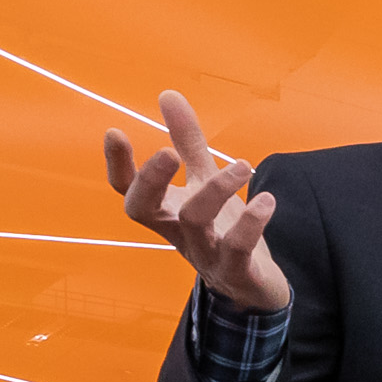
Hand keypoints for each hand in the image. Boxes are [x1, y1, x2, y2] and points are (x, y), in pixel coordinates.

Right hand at [101, 90, 286, 312]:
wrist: (255, 287)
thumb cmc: (223, 229)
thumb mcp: (204, 182)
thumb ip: (188, 143)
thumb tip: (168, 94)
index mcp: (165, 211)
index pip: (127, 190)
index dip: (118, 165)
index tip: (115, 131)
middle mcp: (177, 232)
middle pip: (144, 209)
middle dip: (151, 178)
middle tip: (168, 151)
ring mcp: (204, 253)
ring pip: (193, 221)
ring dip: (215, 189)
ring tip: (242, 165)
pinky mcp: (236, 271)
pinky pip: (237, 248)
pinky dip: (251, 224)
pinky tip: (266, 201)